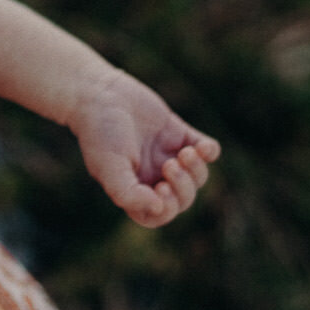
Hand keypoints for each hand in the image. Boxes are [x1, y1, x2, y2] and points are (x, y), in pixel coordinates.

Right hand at [67, 70, 220, 226]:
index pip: (158, 216)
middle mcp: (152, 177)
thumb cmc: (99, 132)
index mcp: (133, 190)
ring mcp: (168, 156)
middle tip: (170, 166)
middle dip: (183, 187)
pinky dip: (210, 152)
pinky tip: (201, 146)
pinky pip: (207, 151)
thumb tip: (157, 208)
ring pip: (197, 178)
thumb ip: (128, 192)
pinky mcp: (180, 135)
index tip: (161, 187)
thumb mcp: (109, 165)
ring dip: (196, 169)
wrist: (101, 93)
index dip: (168, 208)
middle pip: (182, 200)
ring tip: (184, 153)